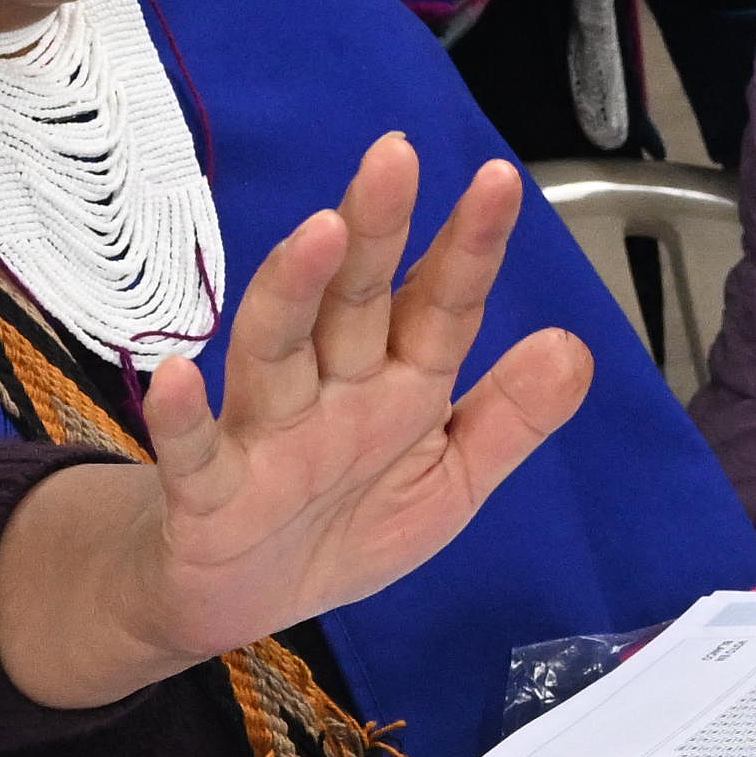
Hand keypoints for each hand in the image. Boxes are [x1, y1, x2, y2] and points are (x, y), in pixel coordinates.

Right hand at [0, 137, 596, 708]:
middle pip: (353, 299)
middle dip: (375, 230)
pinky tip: (180, 375)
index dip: (469, 247)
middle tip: (394, 157)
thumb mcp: (451, 481)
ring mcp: (266, 431)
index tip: (498, 180)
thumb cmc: (349, 522)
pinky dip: (183, 416)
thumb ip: (509, 419)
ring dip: (292, 290)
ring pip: (276, 349)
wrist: (243, 599)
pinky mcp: (209, 490)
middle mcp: (333, 388)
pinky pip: (194, 449)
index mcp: (401, 382)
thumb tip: (575, 346)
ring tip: (316, 233)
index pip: (440, 304)